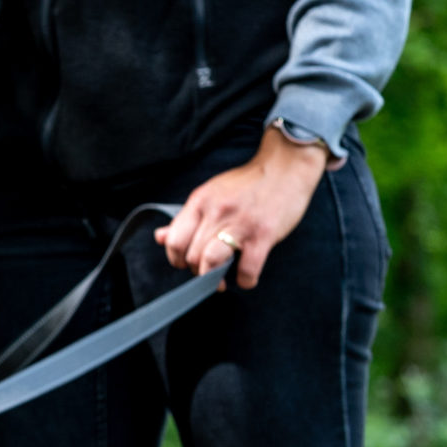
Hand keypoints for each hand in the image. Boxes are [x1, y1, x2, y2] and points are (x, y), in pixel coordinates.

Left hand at [156, 125, 329, 289]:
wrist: (286, 166)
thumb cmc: (247, 184)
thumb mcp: (210, 195)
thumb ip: (185, 218)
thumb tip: (160, 237)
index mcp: (200, 202)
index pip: (174, 241)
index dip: (176, 259)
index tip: (186, 263)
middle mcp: (216, 212)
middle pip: (192, 256)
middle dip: (197, 270)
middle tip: (208, 270)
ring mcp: (240, 223)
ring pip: (211, 262)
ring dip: (213, 278)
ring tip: (220, 280)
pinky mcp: (263, 234)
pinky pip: (246, 269)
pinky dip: (244, 280)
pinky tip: (245, 277)